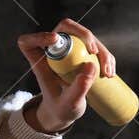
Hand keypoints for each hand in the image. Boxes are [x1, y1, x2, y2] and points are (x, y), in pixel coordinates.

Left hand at [15, 17, 115, 132]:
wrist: (66, 111)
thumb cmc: (61, 108)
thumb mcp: (69, 103)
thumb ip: (78, 88)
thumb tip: (91, 65)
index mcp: (39, 61)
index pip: (28, 42)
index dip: (39, 36)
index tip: (54, 40)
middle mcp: (53, 50)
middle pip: (65, 28)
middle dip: (84, 35)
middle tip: (94, 52)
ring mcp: (68, 50)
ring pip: (85, 37)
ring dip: (101, 49)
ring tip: (107, 73)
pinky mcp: (81, 53)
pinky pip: (95, 47)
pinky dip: (105, 56)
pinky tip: (110, 72)